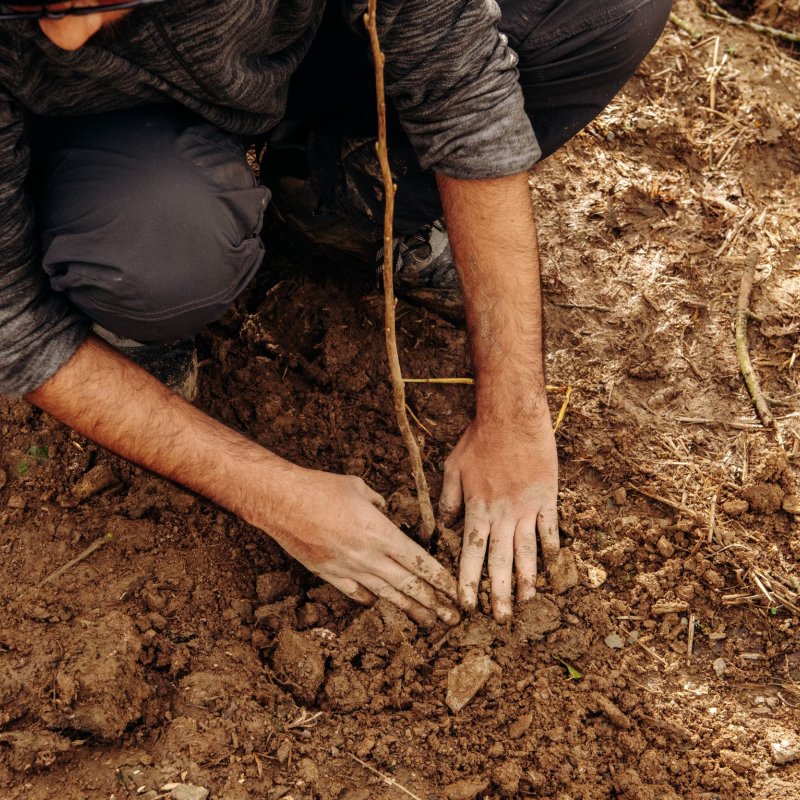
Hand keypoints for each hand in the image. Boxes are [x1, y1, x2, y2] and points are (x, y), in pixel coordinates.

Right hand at [262, 469, 459, 627]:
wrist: (281, 502)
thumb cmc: (320, 488)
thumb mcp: (358, 488)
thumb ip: (378, 503)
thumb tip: (385, 509)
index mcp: (380, 533)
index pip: (418, 561)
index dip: (439, 578)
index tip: (454, 590)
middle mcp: (367, 556)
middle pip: (407, 584)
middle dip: (433, 602)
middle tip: (453, 617)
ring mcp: (347, 568)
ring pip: (386, 594)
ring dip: (409, 609)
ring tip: (428, 622)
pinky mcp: (328, 574)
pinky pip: (355, 593)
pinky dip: (371, 600)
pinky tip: (382, 605)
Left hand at [439, 410, 558, 621]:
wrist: (512, 416)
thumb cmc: (479, 439)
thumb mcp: (452, 468)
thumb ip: (449, 500)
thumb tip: (443, 526)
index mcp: (478, 509)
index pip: (471, 554)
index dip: (468, 581)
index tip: (466, 604)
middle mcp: (503, 515)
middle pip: (500, 561)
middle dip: (499, 593)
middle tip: (500, 619)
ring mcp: (527, 508)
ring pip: (527, 551)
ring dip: (527, 579)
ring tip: (526, 602)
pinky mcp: (547, 497)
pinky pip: (550, 528)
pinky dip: (551, 547)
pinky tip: (552, 566)